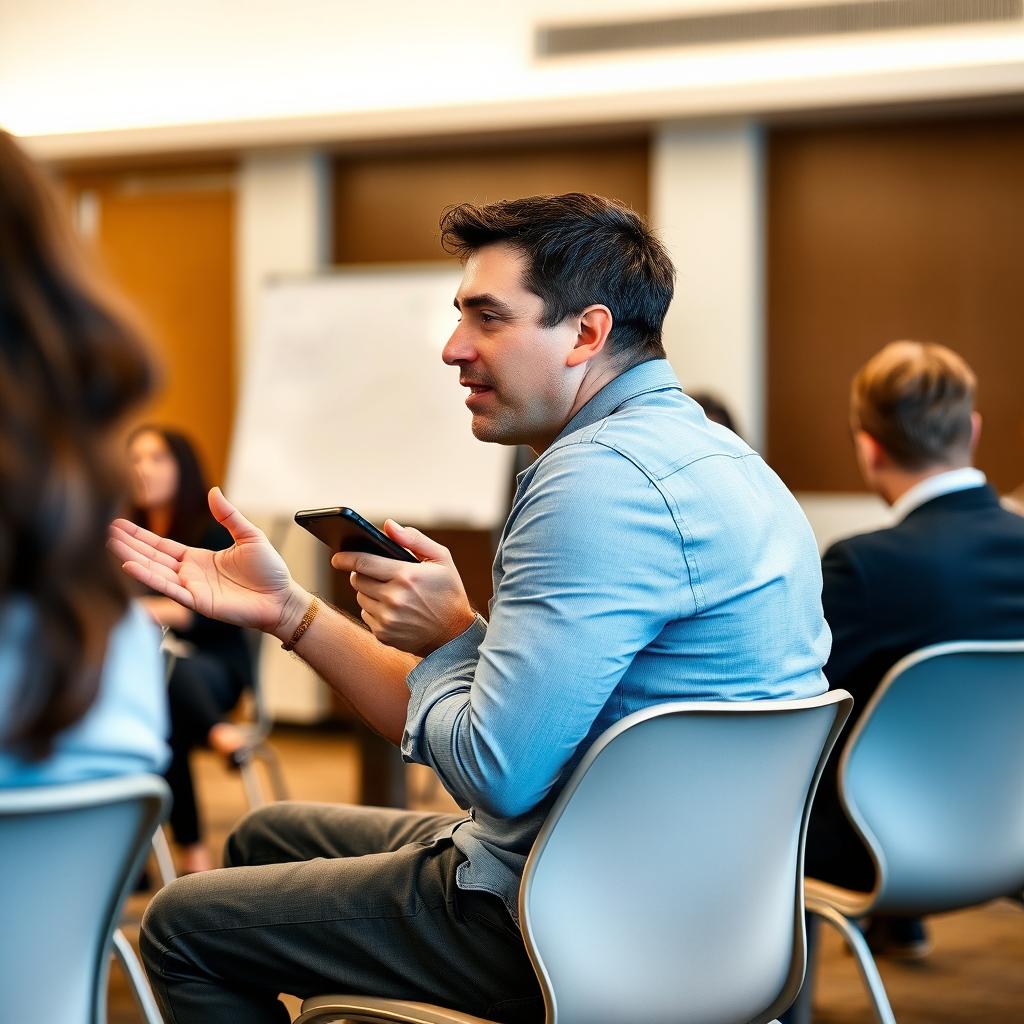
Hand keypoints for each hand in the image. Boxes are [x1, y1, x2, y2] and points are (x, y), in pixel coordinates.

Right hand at [109, 487, 308, 639]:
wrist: (282, 598)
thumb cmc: (269, 571)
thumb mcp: (248, 535)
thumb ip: (228, 515)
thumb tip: (213, 491)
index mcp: (198, 559)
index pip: (163, 546)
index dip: (142, 536)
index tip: (120, 524)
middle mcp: (190, 574)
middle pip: (153, 557)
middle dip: (130, 544)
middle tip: (106, 531)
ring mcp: (191, 589)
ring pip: (156, 572)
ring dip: (133, 558)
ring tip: (111, 544)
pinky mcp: (197, 602)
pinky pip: (169, 588)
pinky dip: (149, 578)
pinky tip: (131, 566)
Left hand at [332, 521, 475, 656]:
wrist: (454, 635)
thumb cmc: (448, 592)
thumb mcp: (441, 559)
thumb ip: (414, 539)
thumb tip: (387, 525)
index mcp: (406, 576)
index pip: (363, 562)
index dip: (345, 557)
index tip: (337, 556)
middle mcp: (394, 598)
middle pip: (357, 579)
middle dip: (360, 572)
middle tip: (372, 571)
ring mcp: (387, 619)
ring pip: (360, 597)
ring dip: (367, 590)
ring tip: (388, 590)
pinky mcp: (383, 634)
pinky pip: (365, 614)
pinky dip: (373, 609)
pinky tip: (392, 608)